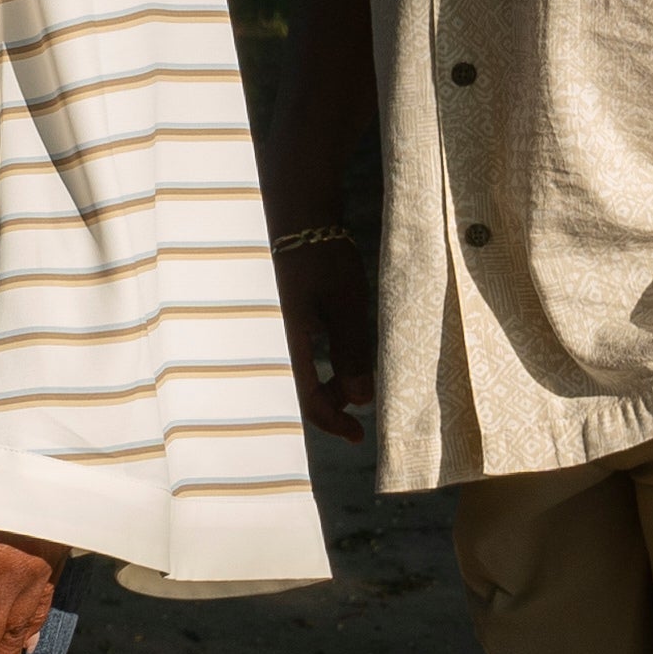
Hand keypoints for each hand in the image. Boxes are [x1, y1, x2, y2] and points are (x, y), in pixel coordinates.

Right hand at [274, 235, 375, 440]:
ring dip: (336, 381)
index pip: (309, 401)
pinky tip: (349, 355)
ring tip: (363, 377)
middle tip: (368, 402)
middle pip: (308, 390)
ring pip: (309, 371)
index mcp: (293, 343)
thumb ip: (352, 352)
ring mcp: (288, 328)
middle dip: (338, 402)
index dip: (334, 423)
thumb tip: (361, 399)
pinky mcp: (295, 316)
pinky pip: (310, 352)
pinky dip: (330, 362)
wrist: (301, 218)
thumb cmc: (324, 258)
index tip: (359, 435)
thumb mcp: (346, 306)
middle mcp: (285, 341)